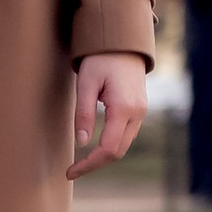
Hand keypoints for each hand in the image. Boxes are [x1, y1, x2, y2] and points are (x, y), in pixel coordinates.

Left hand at [68, 53, 148, 179]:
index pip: (108, 149)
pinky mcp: (139, 108)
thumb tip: (82, 144)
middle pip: (118, 152)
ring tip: (81, 160)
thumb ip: (84, 114)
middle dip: (95, 164)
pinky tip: (95, 143)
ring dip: (103, 156)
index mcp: (123, 108)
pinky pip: (126, 134)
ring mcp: (141, 112)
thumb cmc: (101, 58)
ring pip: (123, 145)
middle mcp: (137, 114)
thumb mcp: (86, 83)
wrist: (123, 40)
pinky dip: (111, 144)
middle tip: (72, 169)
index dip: (89, 165)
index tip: (70, 171)